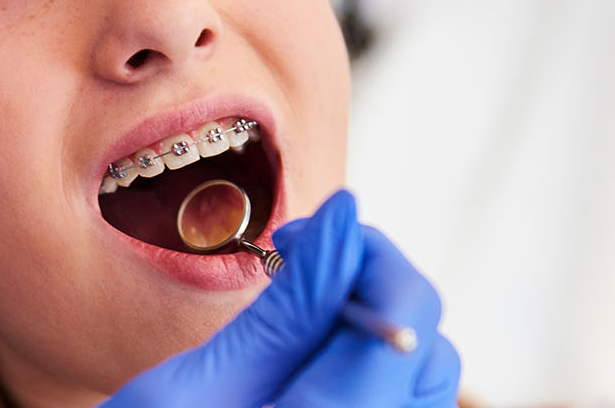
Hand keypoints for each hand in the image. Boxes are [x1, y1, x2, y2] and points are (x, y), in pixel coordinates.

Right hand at [106, 190, 460, 406]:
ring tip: (296, 327)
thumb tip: (344, 223)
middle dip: (371, 291)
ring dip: (372, 337)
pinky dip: (367, 382)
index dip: (365, 254)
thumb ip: (283, 313)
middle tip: (295, 271)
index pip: (406, 316)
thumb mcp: (190, 393)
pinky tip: (308, 374)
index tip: (307, 233)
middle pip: (424, 350)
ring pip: (422, 388)